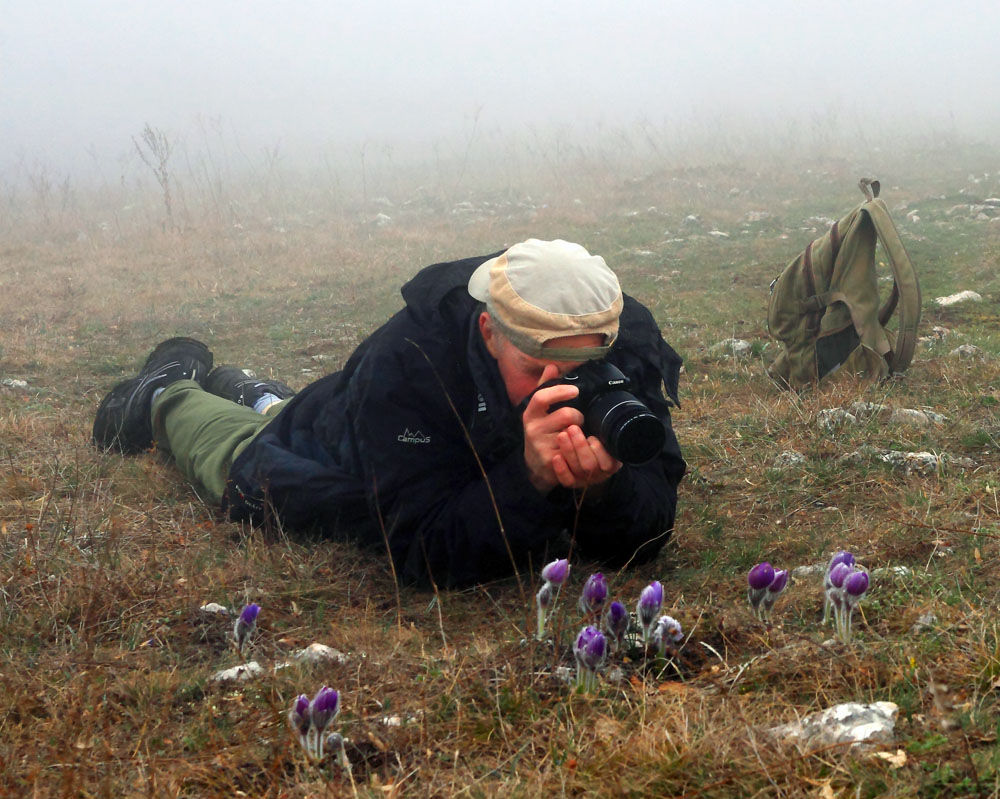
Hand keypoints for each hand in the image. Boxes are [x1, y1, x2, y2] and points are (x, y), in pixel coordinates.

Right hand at [522, 364, 622, 492]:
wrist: (534, 464)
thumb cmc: (541, 431)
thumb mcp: (539, 410)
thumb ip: (545, 387)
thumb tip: (552, 366)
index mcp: (530, 413)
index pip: (541, 397)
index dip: (560, 391)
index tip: (575, 390)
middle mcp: (533, 429)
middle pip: (566, 415)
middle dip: (579, 415)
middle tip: (579, 420)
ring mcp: (541, 446)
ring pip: (573, 432)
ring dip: (580, 431)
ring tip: (578, 433)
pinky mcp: (551, 461)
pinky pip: (574, 448)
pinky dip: (581, 446)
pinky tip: (578, 446)